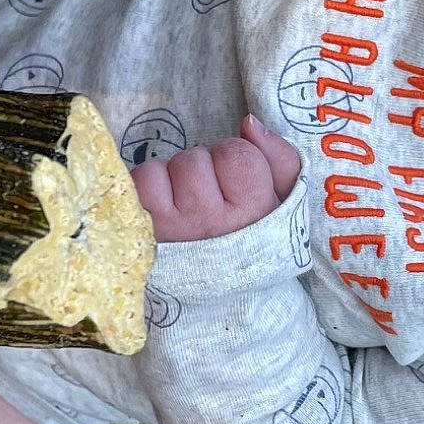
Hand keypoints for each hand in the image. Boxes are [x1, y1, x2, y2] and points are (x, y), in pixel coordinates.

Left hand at [132, 116, 302, 242]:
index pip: (236, 154)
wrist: (225, 300)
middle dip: (201, 170)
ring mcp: (173, 229)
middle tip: (208, 197)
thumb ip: (280, 158)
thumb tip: (249, 122)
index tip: (234, 182)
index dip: (233, 159)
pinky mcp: (143, 233)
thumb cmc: (253, 240)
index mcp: (252, 214)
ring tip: (183, 204)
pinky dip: (148, 190)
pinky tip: (162, 210)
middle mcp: (211, 223)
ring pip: (163, 169)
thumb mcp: (283, 204)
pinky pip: (139, 184)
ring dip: (171, 179)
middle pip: (195, 160)